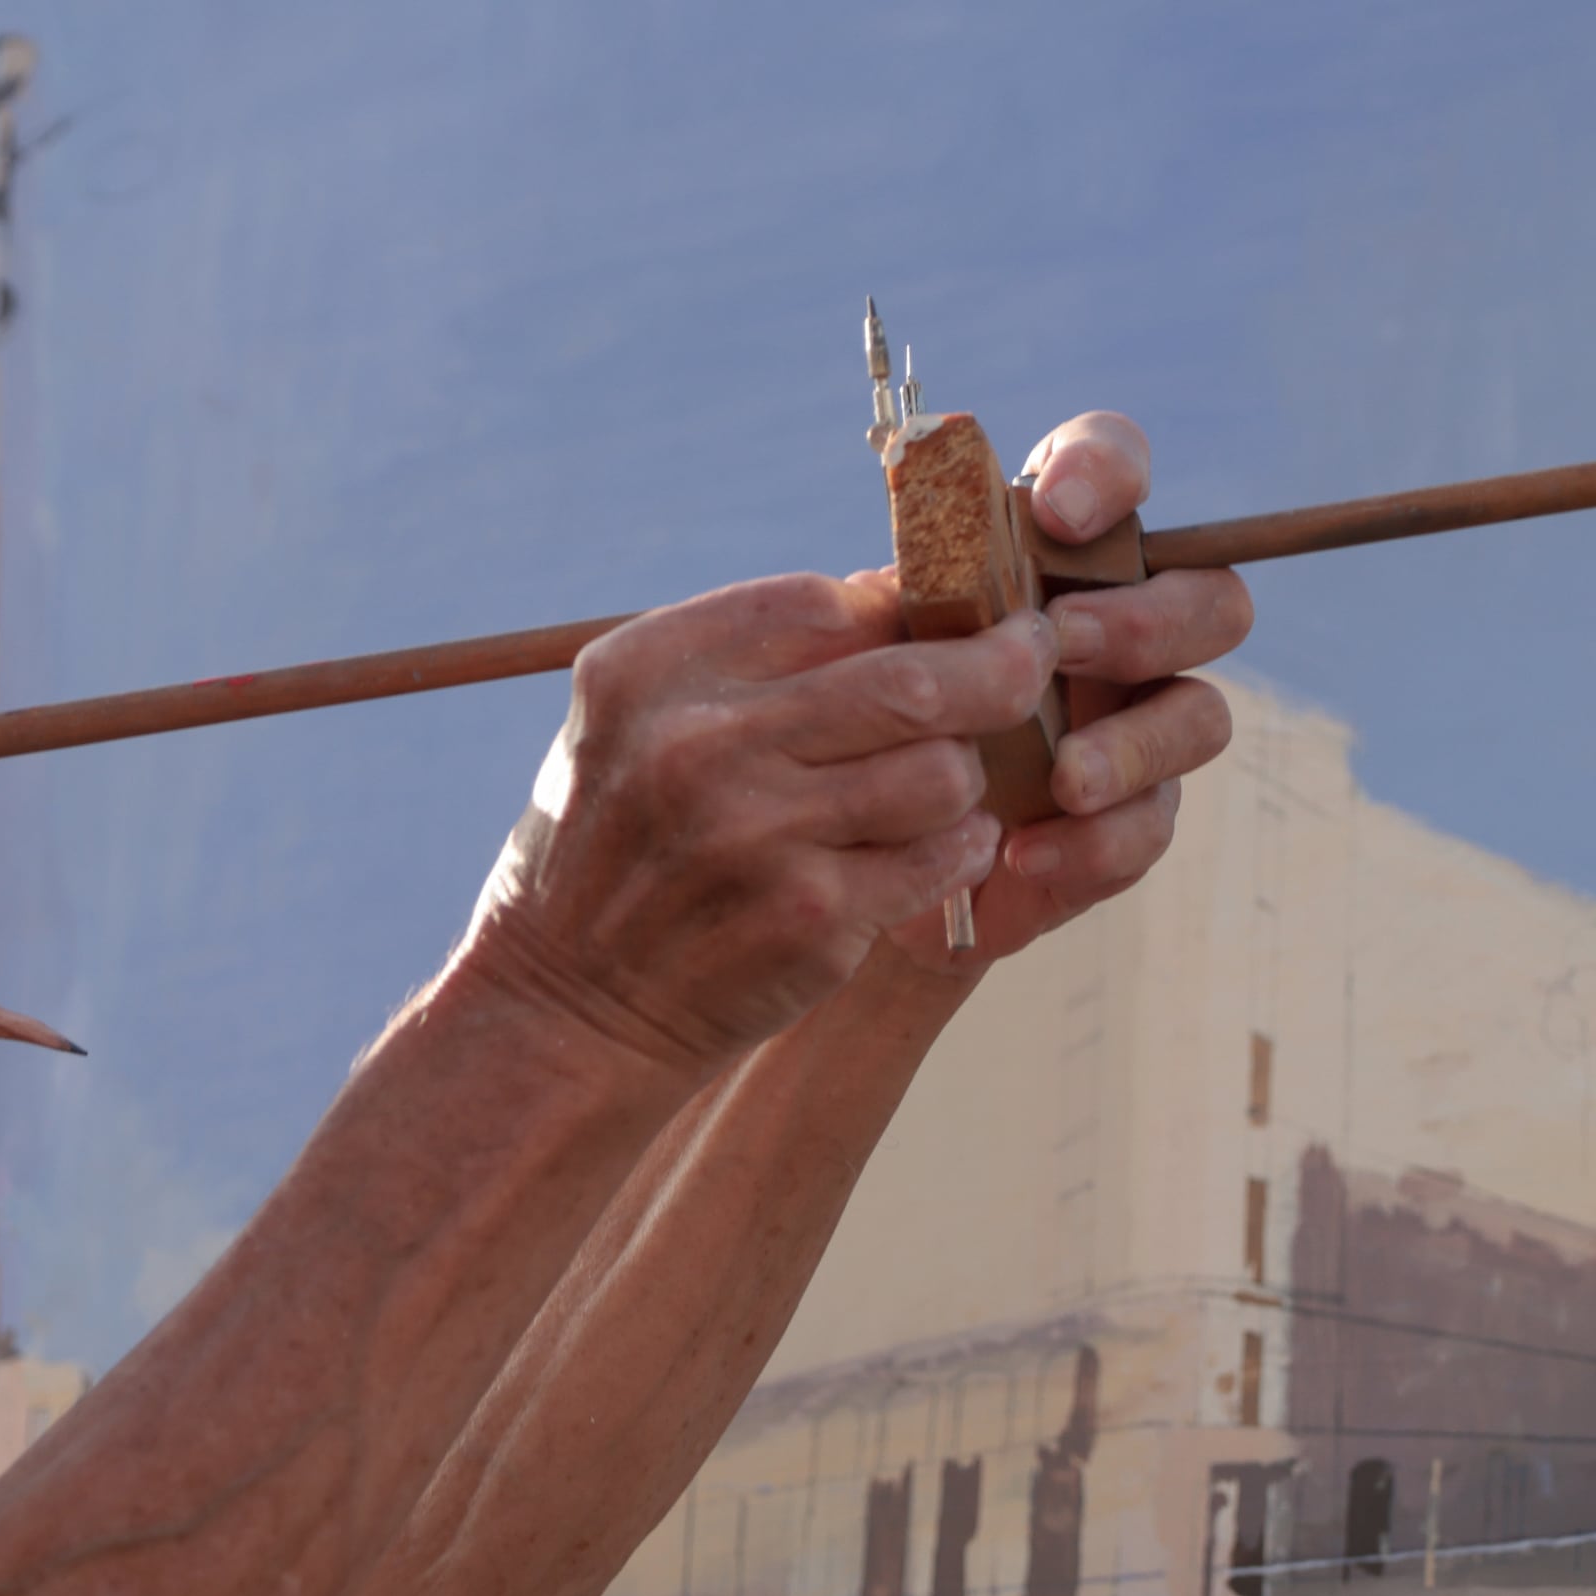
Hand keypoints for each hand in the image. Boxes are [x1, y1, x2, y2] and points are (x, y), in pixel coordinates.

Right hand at [454, 574, 1076, 1070]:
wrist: (565, 1006)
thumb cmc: (617, 841)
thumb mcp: (632, 719)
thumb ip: (746, 651)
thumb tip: (897, 589)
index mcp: (648, 672)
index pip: (823, 601)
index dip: (904, 603)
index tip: (952, 613)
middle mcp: (699, 747)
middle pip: (914, 678)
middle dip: (999, 666)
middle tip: (1030, 661)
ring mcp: (759, 838)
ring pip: (944, 771)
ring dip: (966, 776)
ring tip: (943, 785)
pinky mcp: (813, 920)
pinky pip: (943, 857)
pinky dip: (962, 847)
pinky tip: (940, 847)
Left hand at [920, 414, 1249, 964]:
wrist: (856, 847)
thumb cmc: (868, 716)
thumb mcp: (866, 646)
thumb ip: (903, 596)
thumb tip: (899, 558)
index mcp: (1053, 556)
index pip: (1112, 467)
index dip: (1106, 470)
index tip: (1057, 511)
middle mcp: (1120, 629)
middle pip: (1211, 599)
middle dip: (1147, 621)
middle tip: (1063, 643)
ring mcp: (1138, 727)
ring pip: (1202, 716)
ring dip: (1136, 745)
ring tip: (1065, 778)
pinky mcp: (1125, 821)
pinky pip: (1149, 826)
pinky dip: (1094, 842)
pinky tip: (1022, 852)